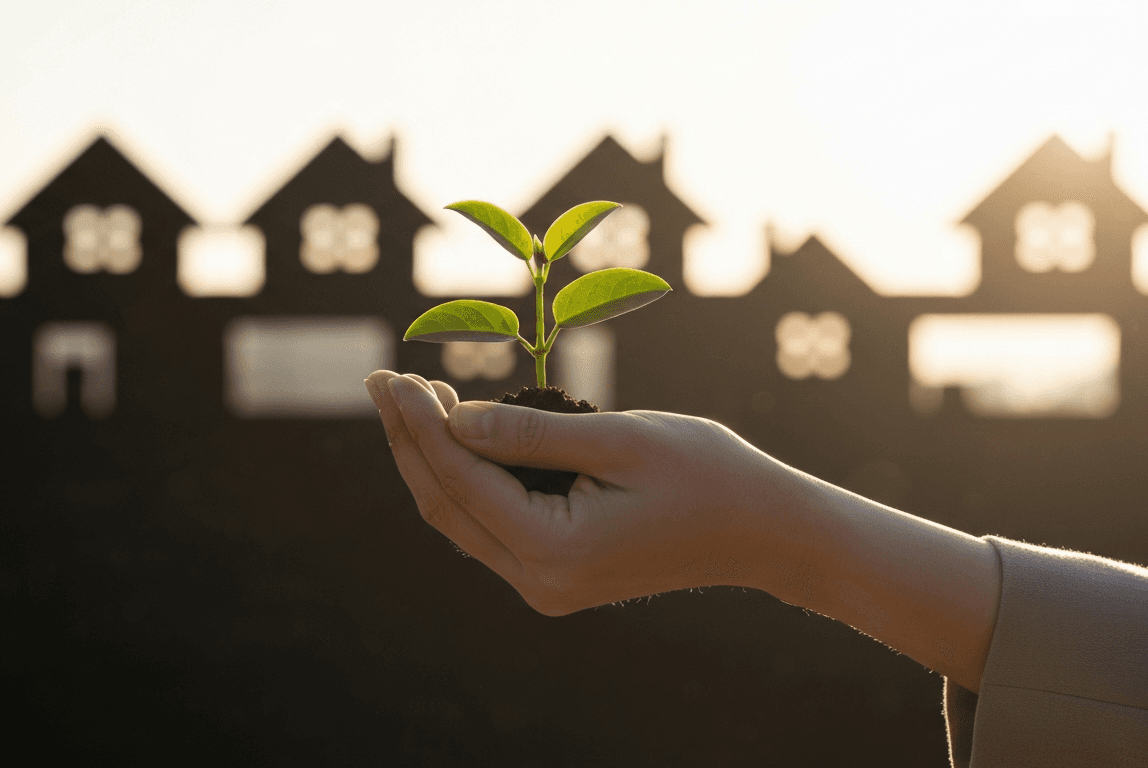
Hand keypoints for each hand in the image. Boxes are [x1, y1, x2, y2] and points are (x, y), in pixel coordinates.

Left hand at [364, 371, 806, 615]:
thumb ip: (533, 431)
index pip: (461, 480)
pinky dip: (468, 482)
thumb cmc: (707, 474)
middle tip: (382, 382)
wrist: (765, 531)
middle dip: (411, 442)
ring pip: (463, 521)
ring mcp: (548, 586)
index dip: (421, 425)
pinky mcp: (559, 576)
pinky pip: (492, 527)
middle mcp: (541, 581)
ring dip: (433, 461)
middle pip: (447, 507)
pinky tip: (459, 437)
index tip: (393, 375)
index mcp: (555, 551)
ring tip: (412, 401)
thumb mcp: (621, 438)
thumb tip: (455, 419)